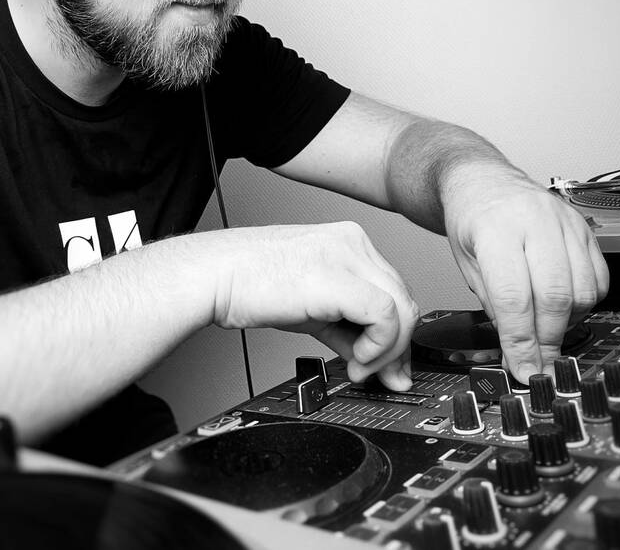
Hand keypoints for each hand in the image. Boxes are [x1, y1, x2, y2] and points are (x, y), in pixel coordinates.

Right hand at [207, 222, 419, 389]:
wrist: (215, 275)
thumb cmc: (251, 285)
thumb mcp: (312, 310)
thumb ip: (348, 332)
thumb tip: (377, 363)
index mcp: (349, 242)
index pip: (393, 289)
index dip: (396, 333)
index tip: (387, 363)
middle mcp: (353, 242)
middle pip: (404, 299)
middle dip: (398, 347)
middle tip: (382, 376)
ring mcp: (348, 256)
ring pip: (403, 308)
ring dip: (389, 350)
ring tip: (360, 369)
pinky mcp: (339, 278)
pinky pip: (386, 316)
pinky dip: (379, 347)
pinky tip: (357, 360)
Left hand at [444, 165, 608, 381]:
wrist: (483, 182)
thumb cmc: (470, 218)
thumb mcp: (465, 261)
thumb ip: (491, 302)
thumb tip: (514, 348)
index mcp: (495, 230)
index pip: (513, 298)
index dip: (520, 341)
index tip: (523, 369)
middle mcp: (534, 222)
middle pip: (553, 297)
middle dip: (546, 339)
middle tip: (537, 362)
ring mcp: (564, 223)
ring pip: (581, 291)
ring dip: (566, 323)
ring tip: (544, 330)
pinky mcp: (584, 229)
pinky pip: (598, 278)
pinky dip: (584, 303)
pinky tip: (561, 306)